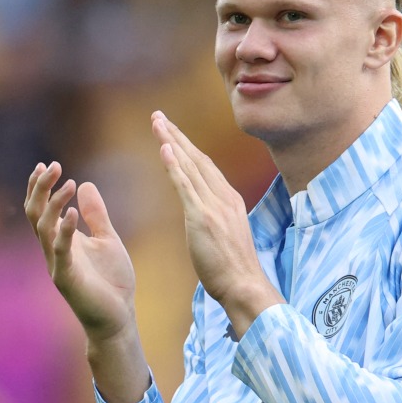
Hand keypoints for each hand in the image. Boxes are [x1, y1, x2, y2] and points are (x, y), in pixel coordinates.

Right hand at [24, 162, 135, 341]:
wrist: (119, 316)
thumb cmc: (112, 281)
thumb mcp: (107, 239)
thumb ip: (96, 214)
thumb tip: (85, 183)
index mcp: (62, 240)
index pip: (41, 209)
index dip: (40, 187)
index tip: (46, 165)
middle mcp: (54, 250)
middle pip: (35, 214)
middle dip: (40, 189)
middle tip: (52, 166)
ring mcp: (57, 264)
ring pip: (43, 229)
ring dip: (53, 203)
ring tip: (68, 183)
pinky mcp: (67, 279)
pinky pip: (60, 251)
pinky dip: (63, 231)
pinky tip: (70, 213)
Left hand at [152, 111, 282, 334]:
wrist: (244, 285)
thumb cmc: (234, 269)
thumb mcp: (228, 235)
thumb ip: (217, 218)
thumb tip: (207, 214)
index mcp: (229, 200)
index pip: (205, 166)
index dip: (187, 147)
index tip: (172, 133)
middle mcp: (223, 197)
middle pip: (197, 158)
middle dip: (176, 135)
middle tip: (158, 116)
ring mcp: (214, 206)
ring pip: (190, 165)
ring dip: (171, 142)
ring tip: (157, 123)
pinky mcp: (203, 217)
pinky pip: (186, 186)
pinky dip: (175, 165)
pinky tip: (165, 149)